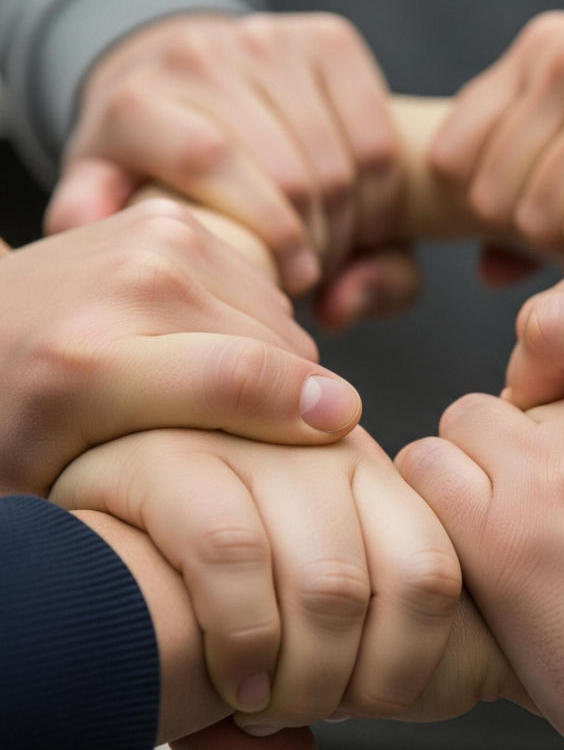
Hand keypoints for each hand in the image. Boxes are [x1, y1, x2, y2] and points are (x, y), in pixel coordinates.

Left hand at [0, 200, 359, 496]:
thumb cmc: (15, 424)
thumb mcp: (61, 494)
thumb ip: (141, 516)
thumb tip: (250, 528)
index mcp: (85, 364)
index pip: (238, 380)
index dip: (306, 409)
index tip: (345, 427)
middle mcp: (129, 284)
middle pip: (272, 353)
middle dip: (285, 404)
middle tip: (244, 442)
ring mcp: (155, 240)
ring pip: (275, 322)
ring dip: (271, 366)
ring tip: (214, 396)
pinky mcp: (173, 221)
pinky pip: (261, 291)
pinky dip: (254, 328)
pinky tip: (207, 350)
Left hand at [48, 12, 415, 319]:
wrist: (190, 93)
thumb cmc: (173, 177)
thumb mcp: (135, 214)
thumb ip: (125, 232)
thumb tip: (97, 229)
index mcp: (136, 102)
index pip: (211, 161)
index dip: (266, 233)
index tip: (291, 283)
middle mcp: (199, 56)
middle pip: (289, 173)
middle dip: (317, 242)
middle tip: (314, 273)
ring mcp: (267, 41)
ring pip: (339, 162)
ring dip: (352, 223)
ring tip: (335, 247)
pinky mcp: (327, 40)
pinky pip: (376, 136)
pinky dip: (382, 191)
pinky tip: (363, 214)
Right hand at [65, 437, 526, 749]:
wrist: (110, 584)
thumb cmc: (228, 613)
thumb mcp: (336, 627)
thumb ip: (412, 654)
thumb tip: (493, 681)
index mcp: (377, 482)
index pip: (438, 573)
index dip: (412, 661)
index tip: (372, 699)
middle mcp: (325, 452)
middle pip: (397, 582)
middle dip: (358, 681)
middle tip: (317, 706)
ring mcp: (253, 446)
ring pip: (328, 580)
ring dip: (305, 677)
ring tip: (270, 698)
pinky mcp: (170, 456)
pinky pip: (233, 554)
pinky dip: (241, 640)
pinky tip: (231, 678)